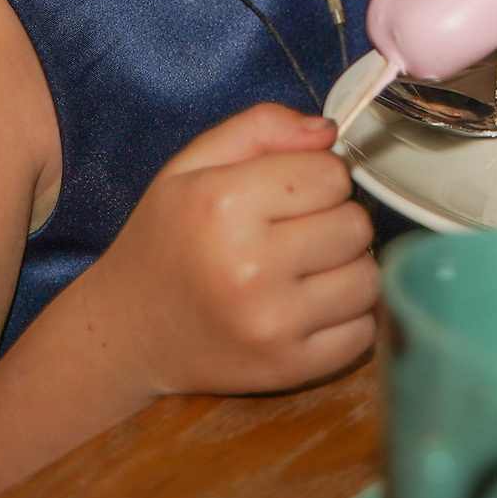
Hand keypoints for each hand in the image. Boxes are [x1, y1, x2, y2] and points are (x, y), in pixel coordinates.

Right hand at [71, 104, 376, 398]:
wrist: (128, 331)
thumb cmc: (165, 239)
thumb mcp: (190, 165)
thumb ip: (259, 128)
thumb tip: (328, 132)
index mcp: (226, 204)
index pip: (332, 174)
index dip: (316, 176)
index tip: (289, 193)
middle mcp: (252, 267)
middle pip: (356, 225)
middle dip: (334, 220)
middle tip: (296, 232)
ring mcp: (273, 325)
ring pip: (368, 278)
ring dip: (346, 268)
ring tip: (305, 269)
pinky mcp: (289, 369)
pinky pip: (362, 331)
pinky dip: (347, 316)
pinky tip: (309, 306)